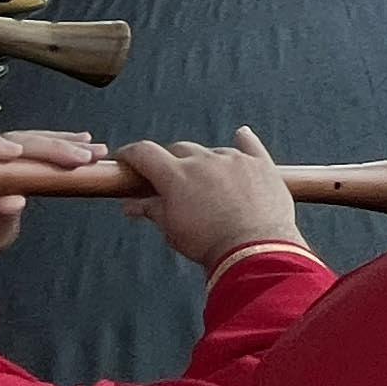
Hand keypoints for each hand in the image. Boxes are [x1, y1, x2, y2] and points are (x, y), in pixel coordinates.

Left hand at [0, 127, 102, 287]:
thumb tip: (14, 200)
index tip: (18, 152)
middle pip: (11, 140)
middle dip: (47, 147)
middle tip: (81, 156)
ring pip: (26, 139)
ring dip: (60, 144)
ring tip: (92, 150)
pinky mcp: (6, 158)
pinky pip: (32, 147)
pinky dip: (57, 145)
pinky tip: (82, 143)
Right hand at [115, 127, 301, 268]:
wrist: (254, 250)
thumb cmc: (210, 244)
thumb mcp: (172, 230)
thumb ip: (152, 210)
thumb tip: (132, 204)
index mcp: (176, 175)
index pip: (145, 153)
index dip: (131, 154)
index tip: (126, 157)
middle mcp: (204, 160)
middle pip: (180, 149)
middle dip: (171, 161)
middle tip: (170, 178)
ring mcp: (235, 159)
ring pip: (213, 152)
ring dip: (207, 162)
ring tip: (209, 182)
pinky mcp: (260, 164)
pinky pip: (250, 145)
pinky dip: (244, 141)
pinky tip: (241, 135)